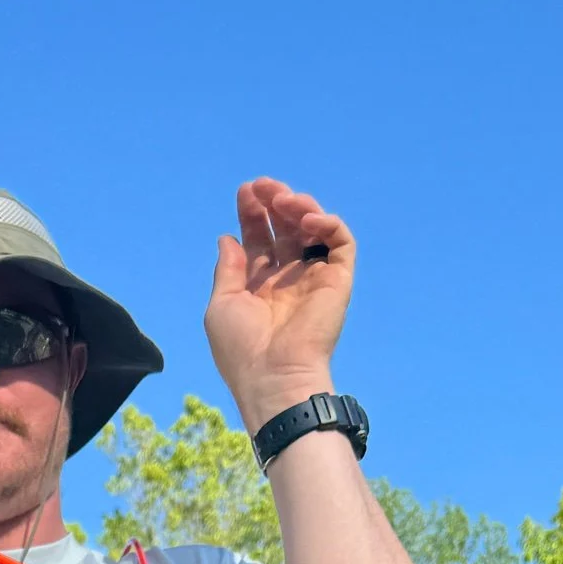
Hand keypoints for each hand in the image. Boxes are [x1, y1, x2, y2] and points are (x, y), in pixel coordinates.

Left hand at [204, 178, 353, 433]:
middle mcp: (288, 279)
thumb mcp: (222, 305)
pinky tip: (306, 220)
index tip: (245, 192)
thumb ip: (228, 270)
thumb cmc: (242, 350)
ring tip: (282, 200)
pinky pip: (340, 241)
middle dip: (274, 201)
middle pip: (286, 228)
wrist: (273, 377)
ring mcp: (314, 278)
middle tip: (262, 186)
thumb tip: (227, 238)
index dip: (253, 214)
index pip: (260, 240)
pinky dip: (327, 223)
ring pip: (313, 228)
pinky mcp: (338, 280)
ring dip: (299, 206)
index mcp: (260, 286)